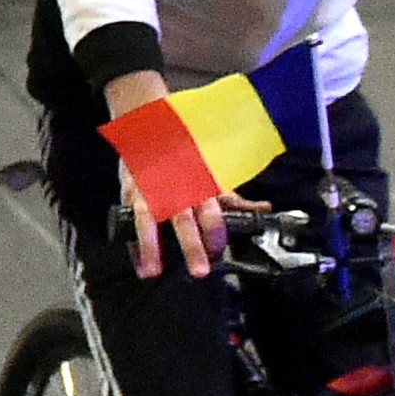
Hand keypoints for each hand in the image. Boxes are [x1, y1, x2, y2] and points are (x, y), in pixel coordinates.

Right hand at [102, 70, 237, 278]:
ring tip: (151, 270)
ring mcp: (150, 188)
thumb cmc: (185, 153)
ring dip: (152, 247)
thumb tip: (262, 209)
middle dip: (191, 245)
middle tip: (199, 269)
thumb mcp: (210, 173)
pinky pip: (133, 219)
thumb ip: (232, 198)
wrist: (151, 124)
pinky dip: (136, 241)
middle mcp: (175, 186)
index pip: (211, 210)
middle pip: (184, 220)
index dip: (215, 231)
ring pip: (150, 220)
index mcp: (199, 182)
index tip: (218, 248)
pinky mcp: (131, 190)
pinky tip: (138, 260)